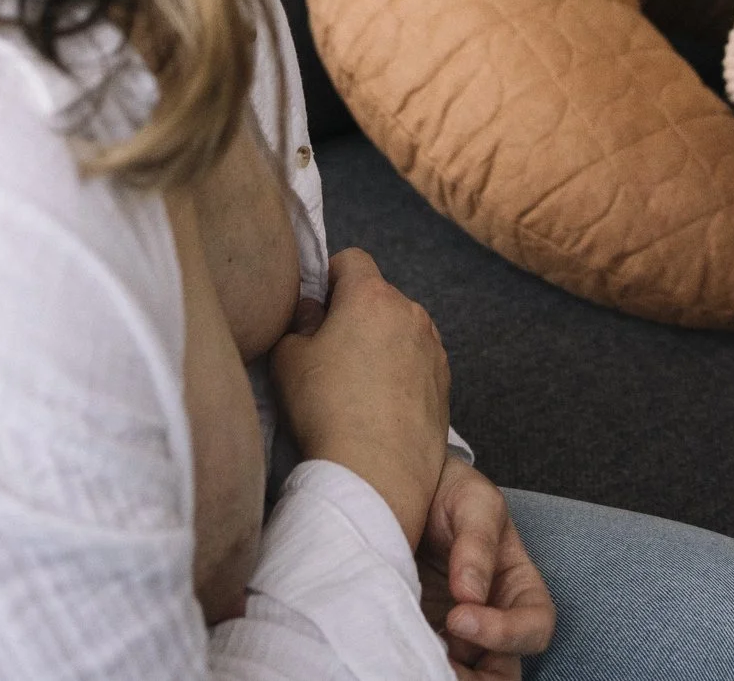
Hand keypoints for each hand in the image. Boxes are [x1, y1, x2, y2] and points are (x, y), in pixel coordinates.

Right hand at [270, 249, 449, 549]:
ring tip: (355, 386)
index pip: (351, 259)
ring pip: (400, 330)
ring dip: (380, 343)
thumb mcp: (287, 358)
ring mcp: (433, 349)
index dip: (328, 277)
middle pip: (378, 297)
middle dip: (354, 314)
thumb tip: (313, 311)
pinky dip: (400, 373)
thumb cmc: (325, 410)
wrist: (376, 473)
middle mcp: (411, 313)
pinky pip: (417, 362)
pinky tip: (378, 406)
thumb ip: (298, 322)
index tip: (315, 309)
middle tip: (328, 352)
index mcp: (372, 296)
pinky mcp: (445, 384)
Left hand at [418, 459, 554, 680]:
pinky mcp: (422, 634)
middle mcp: (493, 618)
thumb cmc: (452, 492)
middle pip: (504, 672)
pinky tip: (395, 653)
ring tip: (413, 660)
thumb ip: (477, 544)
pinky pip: (425, 664)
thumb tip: (469, 594)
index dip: (506, 633)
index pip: (535, 626)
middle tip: (438, 662)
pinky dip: (415, 665)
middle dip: (478, 678)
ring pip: (465, 675)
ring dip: (444, 675)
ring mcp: (457, 635)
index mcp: (518, 587)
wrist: (407, 488)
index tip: (460, 616)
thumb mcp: (474, 502)